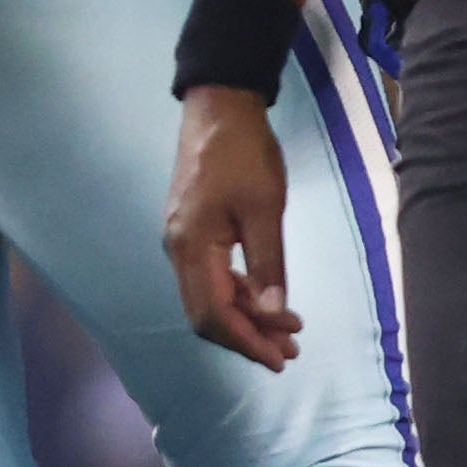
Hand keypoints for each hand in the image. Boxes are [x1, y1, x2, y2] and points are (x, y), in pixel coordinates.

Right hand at [168, 83, 301, 367]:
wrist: (219, 108)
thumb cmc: (244, 154)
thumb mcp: (265, 208)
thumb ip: (268, 264)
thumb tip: (275, 313)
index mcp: (191, 247)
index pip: (213, 314)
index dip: (246, 341)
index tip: (279, 358)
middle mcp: (178, 251)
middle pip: (206, 314)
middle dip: (247, 337)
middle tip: (288, 353)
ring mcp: (182, 242)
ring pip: (209, 298)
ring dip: (246, 318)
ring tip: (287, 332)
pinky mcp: (192, 233)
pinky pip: (212, 278)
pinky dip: (240, 296)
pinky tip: (268, 301)